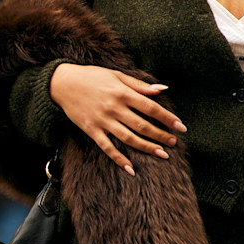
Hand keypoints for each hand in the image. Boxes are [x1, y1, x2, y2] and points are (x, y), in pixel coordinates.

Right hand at [49, 63, 184, 176]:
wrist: (63, 83)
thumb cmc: (92, 76)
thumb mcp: (116, 75)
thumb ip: (139, 85)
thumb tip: (162, 89)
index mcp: (122, 92)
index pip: (150, 107)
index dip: (167, 117)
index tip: (180, 126)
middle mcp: (114, 108)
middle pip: (142, 125)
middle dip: (161, 135)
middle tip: (174, 143)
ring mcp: (102, 121)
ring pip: (129, 138)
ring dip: (147, 147)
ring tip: (162, 154)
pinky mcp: (91, 130)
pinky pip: (107, 147)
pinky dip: (119, 159)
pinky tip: (131, 168)